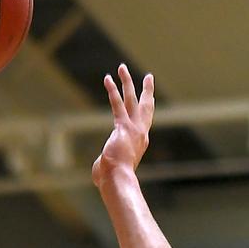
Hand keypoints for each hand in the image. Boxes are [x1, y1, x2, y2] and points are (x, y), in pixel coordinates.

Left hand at [92, 64, 153, 187]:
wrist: (118, 179)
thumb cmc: (113, 179)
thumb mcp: (111, 170)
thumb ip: (107, 166)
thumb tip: (99, 173)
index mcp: (140, 142)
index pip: (144, 122)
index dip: (145, 109)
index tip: (147, 99)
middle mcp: (141, 133)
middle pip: (145, 107)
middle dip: (146, 90)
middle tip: (149, 77)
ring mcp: (134, 129)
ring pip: (132, 100)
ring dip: (127, 82)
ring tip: (122, 67)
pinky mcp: (123, 126)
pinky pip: (117, 104)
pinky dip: (113, 91)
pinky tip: (108, 78)